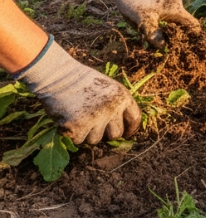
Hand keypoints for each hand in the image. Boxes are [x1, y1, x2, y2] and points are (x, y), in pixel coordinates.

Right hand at [17, 38, 140, 143]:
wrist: (59, 76)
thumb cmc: (82, 81)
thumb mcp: (107, 88)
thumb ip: (115, 105)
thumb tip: (120, 130)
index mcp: (122, 97)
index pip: (134, 119)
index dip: (130, 129)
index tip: (126, 134)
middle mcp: (112, 109)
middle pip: (116, 134)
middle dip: (106, 134)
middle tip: (95, 127)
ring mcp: (96, 119)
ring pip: (95, 139)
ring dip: (86, 133)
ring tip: (78, 116)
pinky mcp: (78, 128)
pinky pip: (78, 140)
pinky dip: (71, 134)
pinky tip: (67, 119)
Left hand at [94, 0, 200, 47]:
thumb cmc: (136, 6)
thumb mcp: (144, 24)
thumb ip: (155, 36)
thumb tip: (164, 47)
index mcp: (176, 9)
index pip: (193, 24)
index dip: (192, 35)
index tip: (186, 45)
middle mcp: (177, 4)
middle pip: (185, 22)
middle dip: (180, 34)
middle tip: (171, 45)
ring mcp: (172, 1)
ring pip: (177, 19)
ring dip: (172, 29)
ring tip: (163, 39)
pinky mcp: (165, 1)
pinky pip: (171, 14)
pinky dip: (167, 23)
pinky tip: (158, 28)